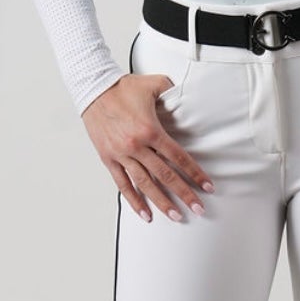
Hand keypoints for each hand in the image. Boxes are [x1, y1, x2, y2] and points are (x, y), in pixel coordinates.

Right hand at [82, 74, 213, 222]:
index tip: (207, 187)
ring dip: (162, 202)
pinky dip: (134, 200)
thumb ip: (172, 91)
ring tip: (176, 216)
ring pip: (145, 184)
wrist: (92, 89)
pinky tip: (145, 214)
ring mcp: (121, 155)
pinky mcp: (108, 159)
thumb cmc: (122, 88)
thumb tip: (187, 95)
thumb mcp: (153, 84)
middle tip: (199, 209)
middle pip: (165, 175)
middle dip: (184, 193)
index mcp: (150, 130)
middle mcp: (136, 146)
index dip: (194, 173)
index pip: (178, 157)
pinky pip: (123, 184)